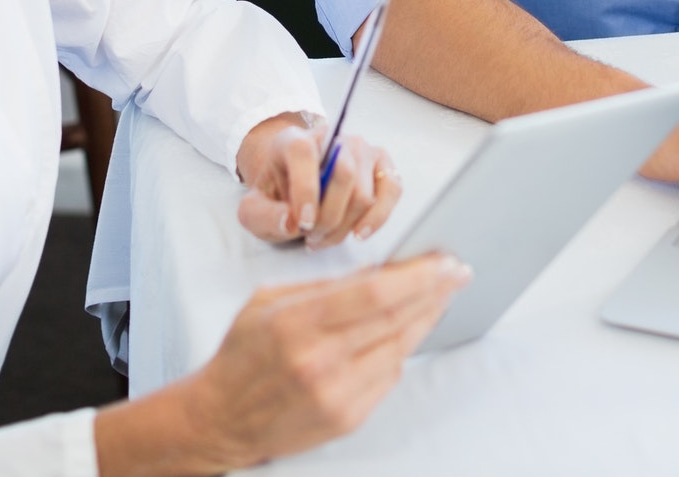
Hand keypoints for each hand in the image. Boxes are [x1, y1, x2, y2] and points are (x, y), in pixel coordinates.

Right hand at [98, 255, 470, 475]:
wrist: (219, 419)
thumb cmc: (242, 353)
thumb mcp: (271, 300)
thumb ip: (327, 286)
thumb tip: (383, 270)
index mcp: (297, 321)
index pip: (376, 293)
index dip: (419, 276)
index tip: (446, 261)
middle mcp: (319, 360)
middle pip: (396, 319)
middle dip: (435, 292)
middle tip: (459, 272)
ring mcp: (335, 394)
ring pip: (401, 348)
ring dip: (426, 319)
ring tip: (441, 296)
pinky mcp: (346, 418)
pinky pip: (389, 376)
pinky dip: (402, 350)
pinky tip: (409, 331)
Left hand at [235, 114, 402, 247]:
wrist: (297, 184)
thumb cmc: (278, 195)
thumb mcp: (254, 208)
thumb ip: (262, 216)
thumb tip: (292, 223)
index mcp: (296, 139)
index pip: (304, 153)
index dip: (306, 189)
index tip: (303, 223)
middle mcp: (335, 137)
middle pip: (343, 174)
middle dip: (328, 217)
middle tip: (311, 236)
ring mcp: (363, 149)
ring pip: (364, 192)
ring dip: (345, 225)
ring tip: (324, 237)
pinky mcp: (383, 166)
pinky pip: (392, 190)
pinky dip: (378, 217)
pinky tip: (359, 233)